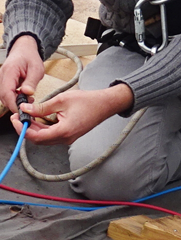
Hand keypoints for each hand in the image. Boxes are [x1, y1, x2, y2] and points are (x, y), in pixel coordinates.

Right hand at [0, 35, 43, 113]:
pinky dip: (13, 97)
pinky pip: (5, 93)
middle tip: (29, 104)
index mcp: (9, 71)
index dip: (13, 104)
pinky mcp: (3, 82)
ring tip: (28, 98)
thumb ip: (31, 81)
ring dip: (15, 101)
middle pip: (3, 97)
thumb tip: (27, 93)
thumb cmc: (30, 57)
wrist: (24, 49)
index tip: (22, 110)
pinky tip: (23, 96)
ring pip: (4, 96)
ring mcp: (1, 79)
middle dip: (15, 104)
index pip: (6, 93)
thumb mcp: (36, 68)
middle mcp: (2, 76)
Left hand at [12, 83, 134, 145]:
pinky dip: (42, 128)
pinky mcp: (69, 135)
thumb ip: (42, 107)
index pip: (36, 136)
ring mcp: (67, 138)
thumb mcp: (61, 100)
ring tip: (27, 115)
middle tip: (18, 116)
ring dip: (34, 128)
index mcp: (64, 131)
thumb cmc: (88, 101)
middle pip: (38, 139)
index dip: (22, 129)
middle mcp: (65, 139)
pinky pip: (51, 135)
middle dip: (26, 129)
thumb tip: (26, 109)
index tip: (16, 120)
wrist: (105, 104)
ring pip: (44, 138)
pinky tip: (38, 118)